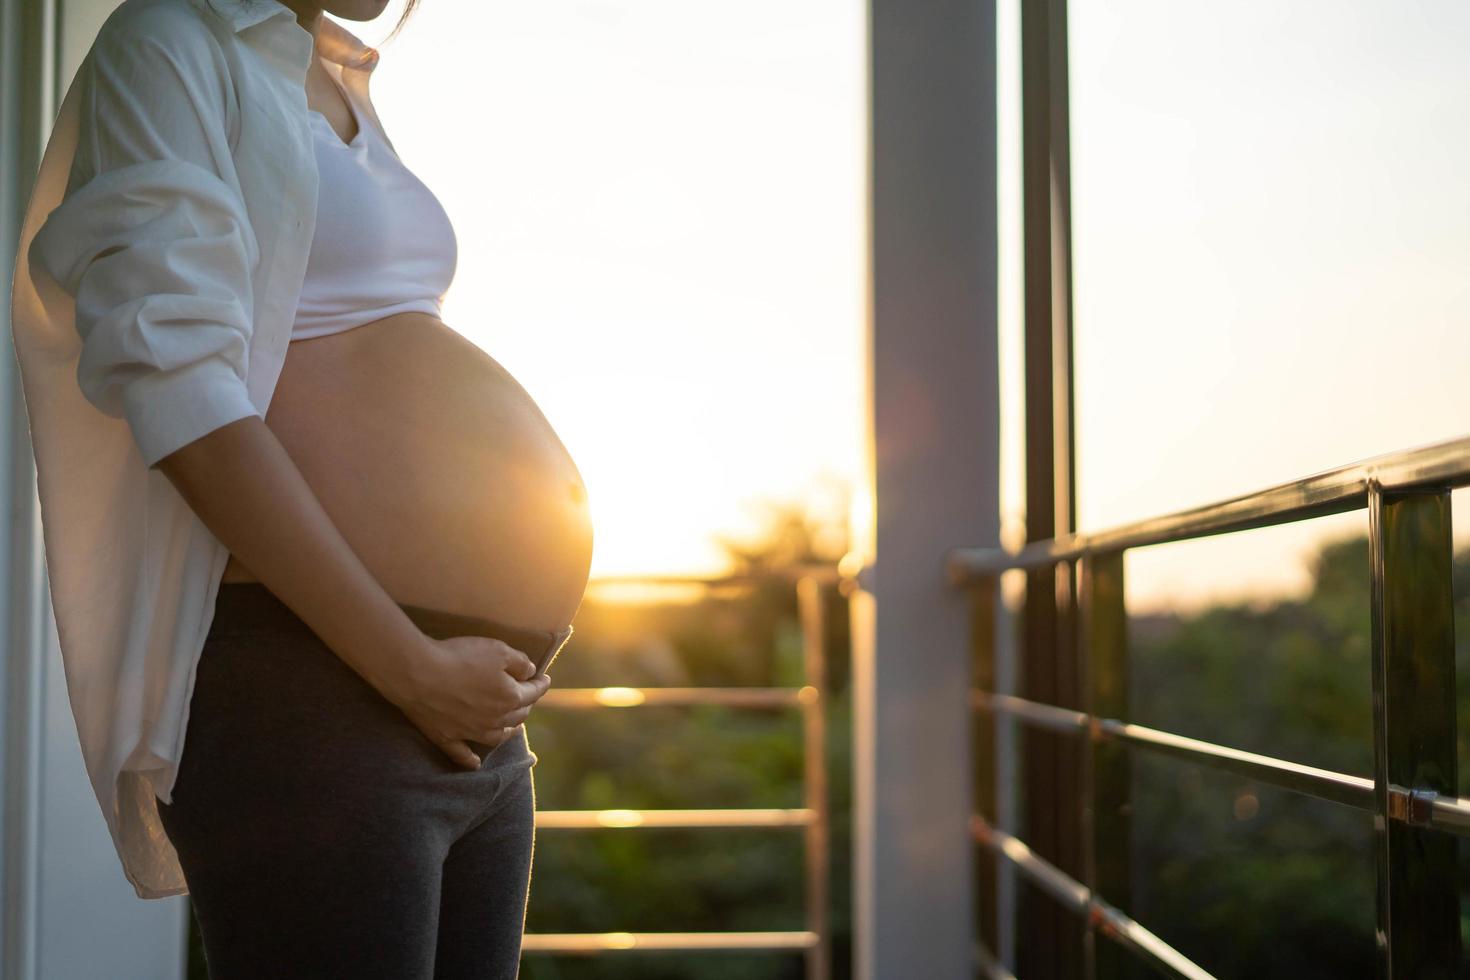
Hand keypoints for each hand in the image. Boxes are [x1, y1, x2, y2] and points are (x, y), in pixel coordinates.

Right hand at [379, 633, 552, 770]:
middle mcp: (495, 720)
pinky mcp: (446, 737)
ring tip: (513, 727)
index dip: (541, 683)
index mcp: (510, 698)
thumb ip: (519, 662)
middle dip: (526, 705)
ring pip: (497, 736)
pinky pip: (462, 754)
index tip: (544, 678)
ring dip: (508, 731)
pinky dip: (470, 760)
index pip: (533, 692)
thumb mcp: (498, 650)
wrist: (419, 674)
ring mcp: (470, 732)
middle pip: (518, 715)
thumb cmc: (461, 658)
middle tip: (527, 696)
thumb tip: (531, 672)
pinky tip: (475, 764)